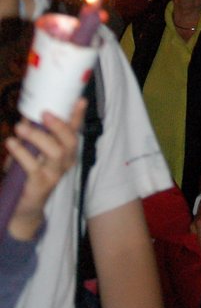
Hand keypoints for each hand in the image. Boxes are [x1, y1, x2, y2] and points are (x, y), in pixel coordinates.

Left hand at [5, 100, 86, 240]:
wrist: (24, 208)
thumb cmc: (30, 173)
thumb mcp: (34, 152)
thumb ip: (33, 136)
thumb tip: (26, 115)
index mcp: (67, 152)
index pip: (74, 131)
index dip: (78, 115)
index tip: (80, 99)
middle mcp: (65, 162)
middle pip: (70, 141)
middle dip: (59, 125)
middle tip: (44, 113)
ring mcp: (54, 174)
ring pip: (55, 152)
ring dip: (37, 137)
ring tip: (20, 127)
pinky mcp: (40, 184)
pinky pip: (33, 166)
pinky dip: (21, 152)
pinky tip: (12, 143)